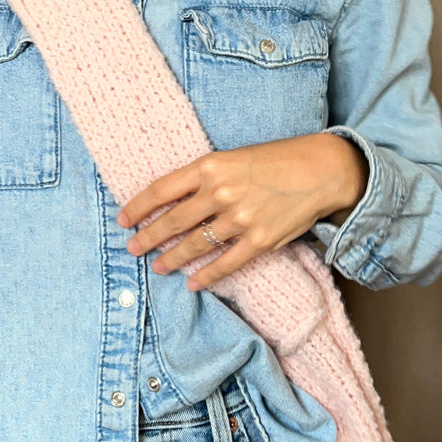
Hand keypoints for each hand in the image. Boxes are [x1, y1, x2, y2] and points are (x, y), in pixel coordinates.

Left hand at [116, 133, 368, 290]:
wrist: (318, 170)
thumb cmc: (274, 160)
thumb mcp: (232, 158)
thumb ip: (204, 178)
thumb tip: (172, 200)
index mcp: (210, 166)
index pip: (162, 189)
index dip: (138, 207)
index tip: (123, 219)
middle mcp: (221, 193)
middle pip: (173, 220)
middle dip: (148, 237)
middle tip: (132, 248)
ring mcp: (240, 218)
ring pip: (195, 244)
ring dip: (172, 258)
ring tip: (158, 266)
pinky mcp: (259, 240)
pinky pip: (225, 263)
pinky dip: (206, 276)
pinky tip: (191, 283)